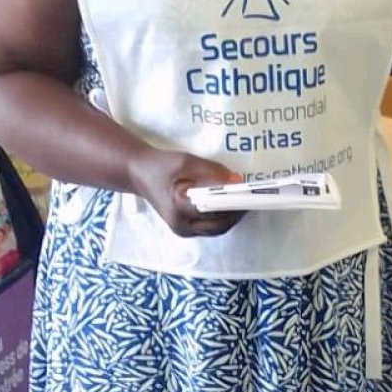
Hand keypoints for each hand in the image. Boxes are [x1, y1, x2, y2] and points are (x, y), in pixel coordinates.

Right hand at [127, 147, 245, 238]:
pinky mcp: (186, 230)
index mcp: (178, 207)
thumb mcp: (187, 161)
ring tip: (243, 199)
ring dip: (232, 216)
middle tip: (252, 197)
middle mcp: (181, 225)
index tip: (250, 194)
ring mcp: (183, 231)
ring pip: (217, 229)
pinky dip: (222, 217)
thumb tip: (237, 181)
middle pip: (219, 225)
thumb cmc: (162, 165)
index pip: (214, 210)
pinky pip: (211, 227)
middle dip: (237, 212)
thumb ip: (213, 172)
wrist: (139, 173)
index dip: (234, 203)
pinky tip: (231, 204)